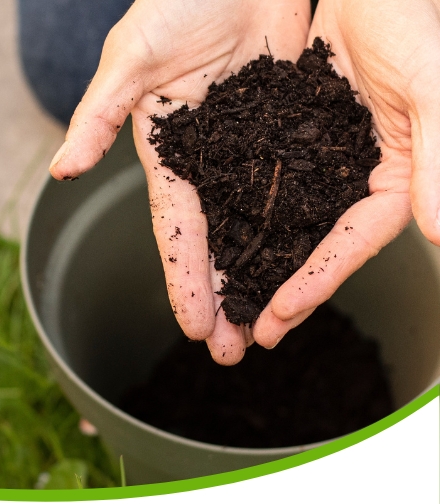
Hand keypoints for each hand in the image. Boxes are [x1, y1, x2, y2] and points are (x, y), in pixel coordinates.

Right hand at [49, 0, 310, 364]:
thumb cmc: (176, 0)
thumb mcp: (130, 58)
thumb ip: (98, 115)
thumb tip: (62, 171)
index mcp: (167, 153)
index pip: (176, 229)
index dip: (185, 279)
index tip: (196, 329)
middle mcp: (206, 161)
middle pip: (215, 243)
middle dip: (221, 298)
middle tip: (232, 353)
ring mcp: (247, 150)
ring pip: (254, 226)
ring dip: (259, 276)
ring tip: (268, 327)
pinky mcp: (283, 130)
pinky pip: (292, 187)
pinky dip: (297, 229)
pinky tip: (304, 265)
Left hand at [253, 0, 439, 347]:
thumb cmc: (415, 18)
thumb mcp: (431, 87)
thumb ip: (439, 160)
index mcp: (398, 175)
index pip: (354, 242)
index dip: (317, 280)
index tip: (279, 316)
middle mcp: (360, 176)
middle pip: (318, 245)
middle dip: (283, 291)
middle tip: (247, 336)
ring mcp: (326, 160)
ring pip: (289, 224)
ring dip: (261, 263)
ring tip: (227, 306)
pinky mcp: (297, 138)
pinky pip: (269, 186)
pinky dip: (249, 216)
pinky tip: (222, 243)